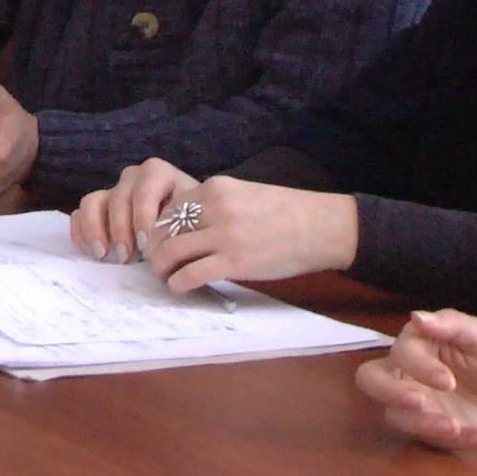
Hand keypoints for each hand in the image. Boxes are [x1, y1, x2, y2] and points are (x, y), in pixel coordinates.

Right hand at [70, 157, 198, 262]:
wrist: (184, 230)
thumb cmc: (189, 227)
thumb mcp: (190, 224)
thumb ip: (178, 230)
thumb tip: (161, 250)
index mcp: (159, 174)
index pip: (146, 186)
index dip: (143, 215)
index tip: (145, 244)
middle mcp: (133, 178)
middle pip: (118, 197)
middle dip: (120, 229)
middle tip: (126, 257)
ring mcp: (112, 192)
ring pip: (92, 201)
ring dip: (95, 229)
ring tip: (103, 255)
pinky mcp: (96, 208)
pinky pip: (79, 214)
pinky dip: (81, 234)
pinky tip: (94, 254)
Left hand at [143, 175, 358, 293]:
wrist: (321, 226)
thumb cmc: (287, 213)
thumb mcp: (245, 195)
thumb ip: (216, 206)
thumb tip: (187, 227)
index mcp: (217, 188)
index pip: (170, 208)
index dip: (159, 229)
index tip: (160, 243)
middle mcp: (216, 208)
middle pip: (164, 230)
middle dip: (155, 250)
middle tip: (156, 263)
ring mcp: (224, 235)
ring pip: (171, 252)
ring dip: (162, 268)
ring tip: (166, 277)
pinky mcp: (234, 262)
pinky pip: (190, 274)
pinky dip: (177, 283)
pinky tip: (180, 287)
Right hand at [354, 310, 476, 450]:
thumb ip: (450, 324)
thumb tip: (416, 316)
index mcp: (416, 344)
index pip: (399, 354)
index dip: (419, 368)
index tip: (449, 380)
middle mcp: (407, 372)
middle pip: (370, 381)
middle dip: (390, 393)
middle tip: (420, 402)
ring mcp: (416, 403)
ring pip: (396, 416)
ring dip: (423, 424)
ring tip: (456, 427)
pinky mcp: (430, 428)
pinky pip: (430, 439)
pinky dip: (454, 441)